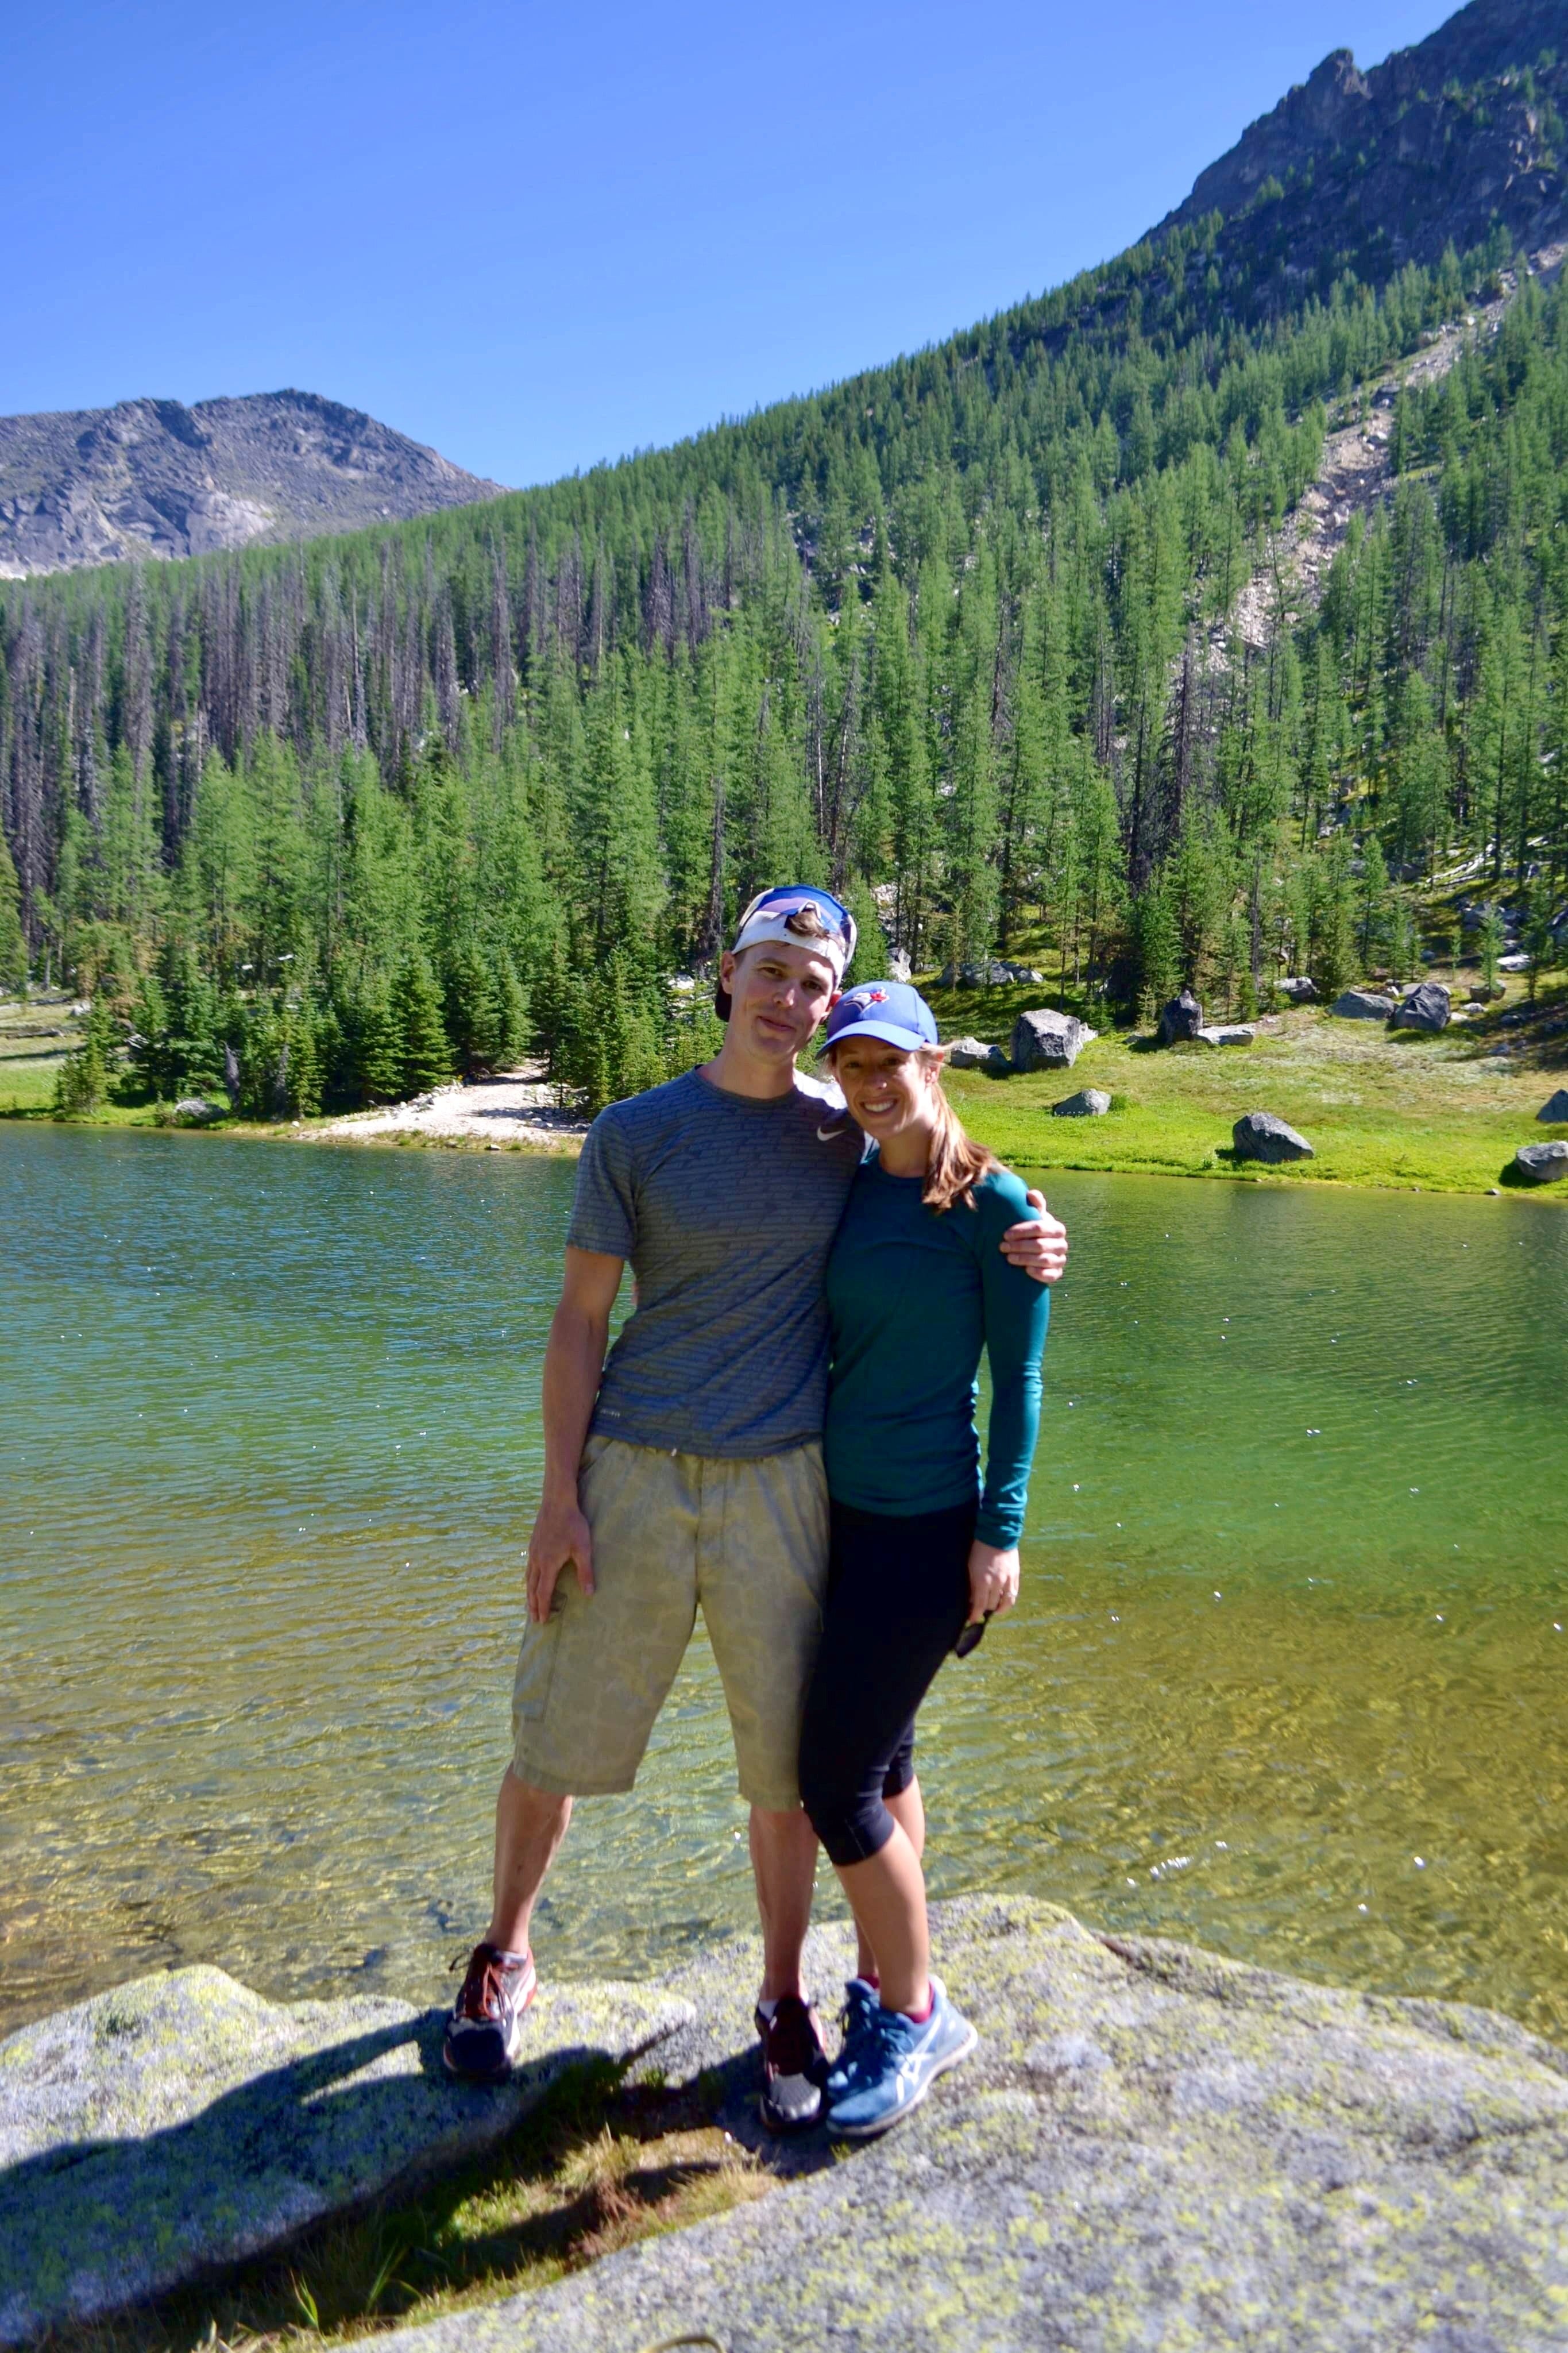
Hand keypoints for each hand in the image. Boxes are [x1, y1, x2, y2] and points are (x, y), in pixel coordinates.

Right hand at [525, 1490, 594, 1623]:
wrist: (557, 1501)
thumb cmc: (573, 1524)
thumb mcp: (583, 1548)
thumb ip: (585, 1572)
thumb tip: (589, 1594)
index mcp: (548, 1564)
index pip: (544, 1592)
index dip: (543, 1607)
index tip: (542, 1620)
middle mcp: (537, 1560)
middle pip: (532, 1588)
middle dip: (532, 1605)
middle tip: (533, 1619)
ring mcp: (533, 1551)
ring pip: (528, 1578)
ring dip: (528, 1593)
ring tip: (529, 1604)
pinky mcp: (532, 1544)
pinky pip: (528, 1567)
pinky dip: (528, 1580)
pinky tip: (531, 1579)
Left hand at [967, 1539, 1019, 1623]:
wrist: (997, 1534)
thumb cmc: (979, 1550)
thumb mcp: (971, 1567)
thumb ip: (972, 1585)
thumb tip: (972, 1599)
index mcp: (983, 1581)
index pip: (979, 1605)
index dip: (975, 1615)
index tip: (971, 1620)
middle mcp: (996, 1583)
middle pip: (991, 1605)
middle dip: (984, 1610)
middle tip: (979, 1609)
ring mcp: (1008, 1580)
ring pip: (1005, 1603)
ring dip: (999, 1608)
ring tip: (994, 1609)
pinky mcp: (1016, 1576)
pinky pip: (1014, 1594)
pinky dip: (1008, 1601)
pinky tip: (1003, 1602)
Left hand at [1000, 1189, 1067, 1284]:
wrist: (1037, 1252)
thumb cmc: (1033, 1231)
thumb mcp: (1034, 1216)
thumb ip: (1035, 1204)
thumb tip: (1030, 1194)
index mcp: (1057, 1228)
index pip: (1039, 1228)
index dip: (1021, 1231)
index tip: (1005, 1234)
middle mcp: (1062, 1245)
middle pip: (1040, 1245)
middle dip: (1019, 1246)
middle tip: (1002, 1247)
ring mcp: (1060, 1260)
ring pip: (1044, 1260)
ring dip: (1024, 1259)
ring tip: (1009, 1257)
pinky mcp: (1057, 1274)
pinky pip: (1050, 1276)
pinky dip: (1038, 1273)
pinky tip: (1026, 1271)